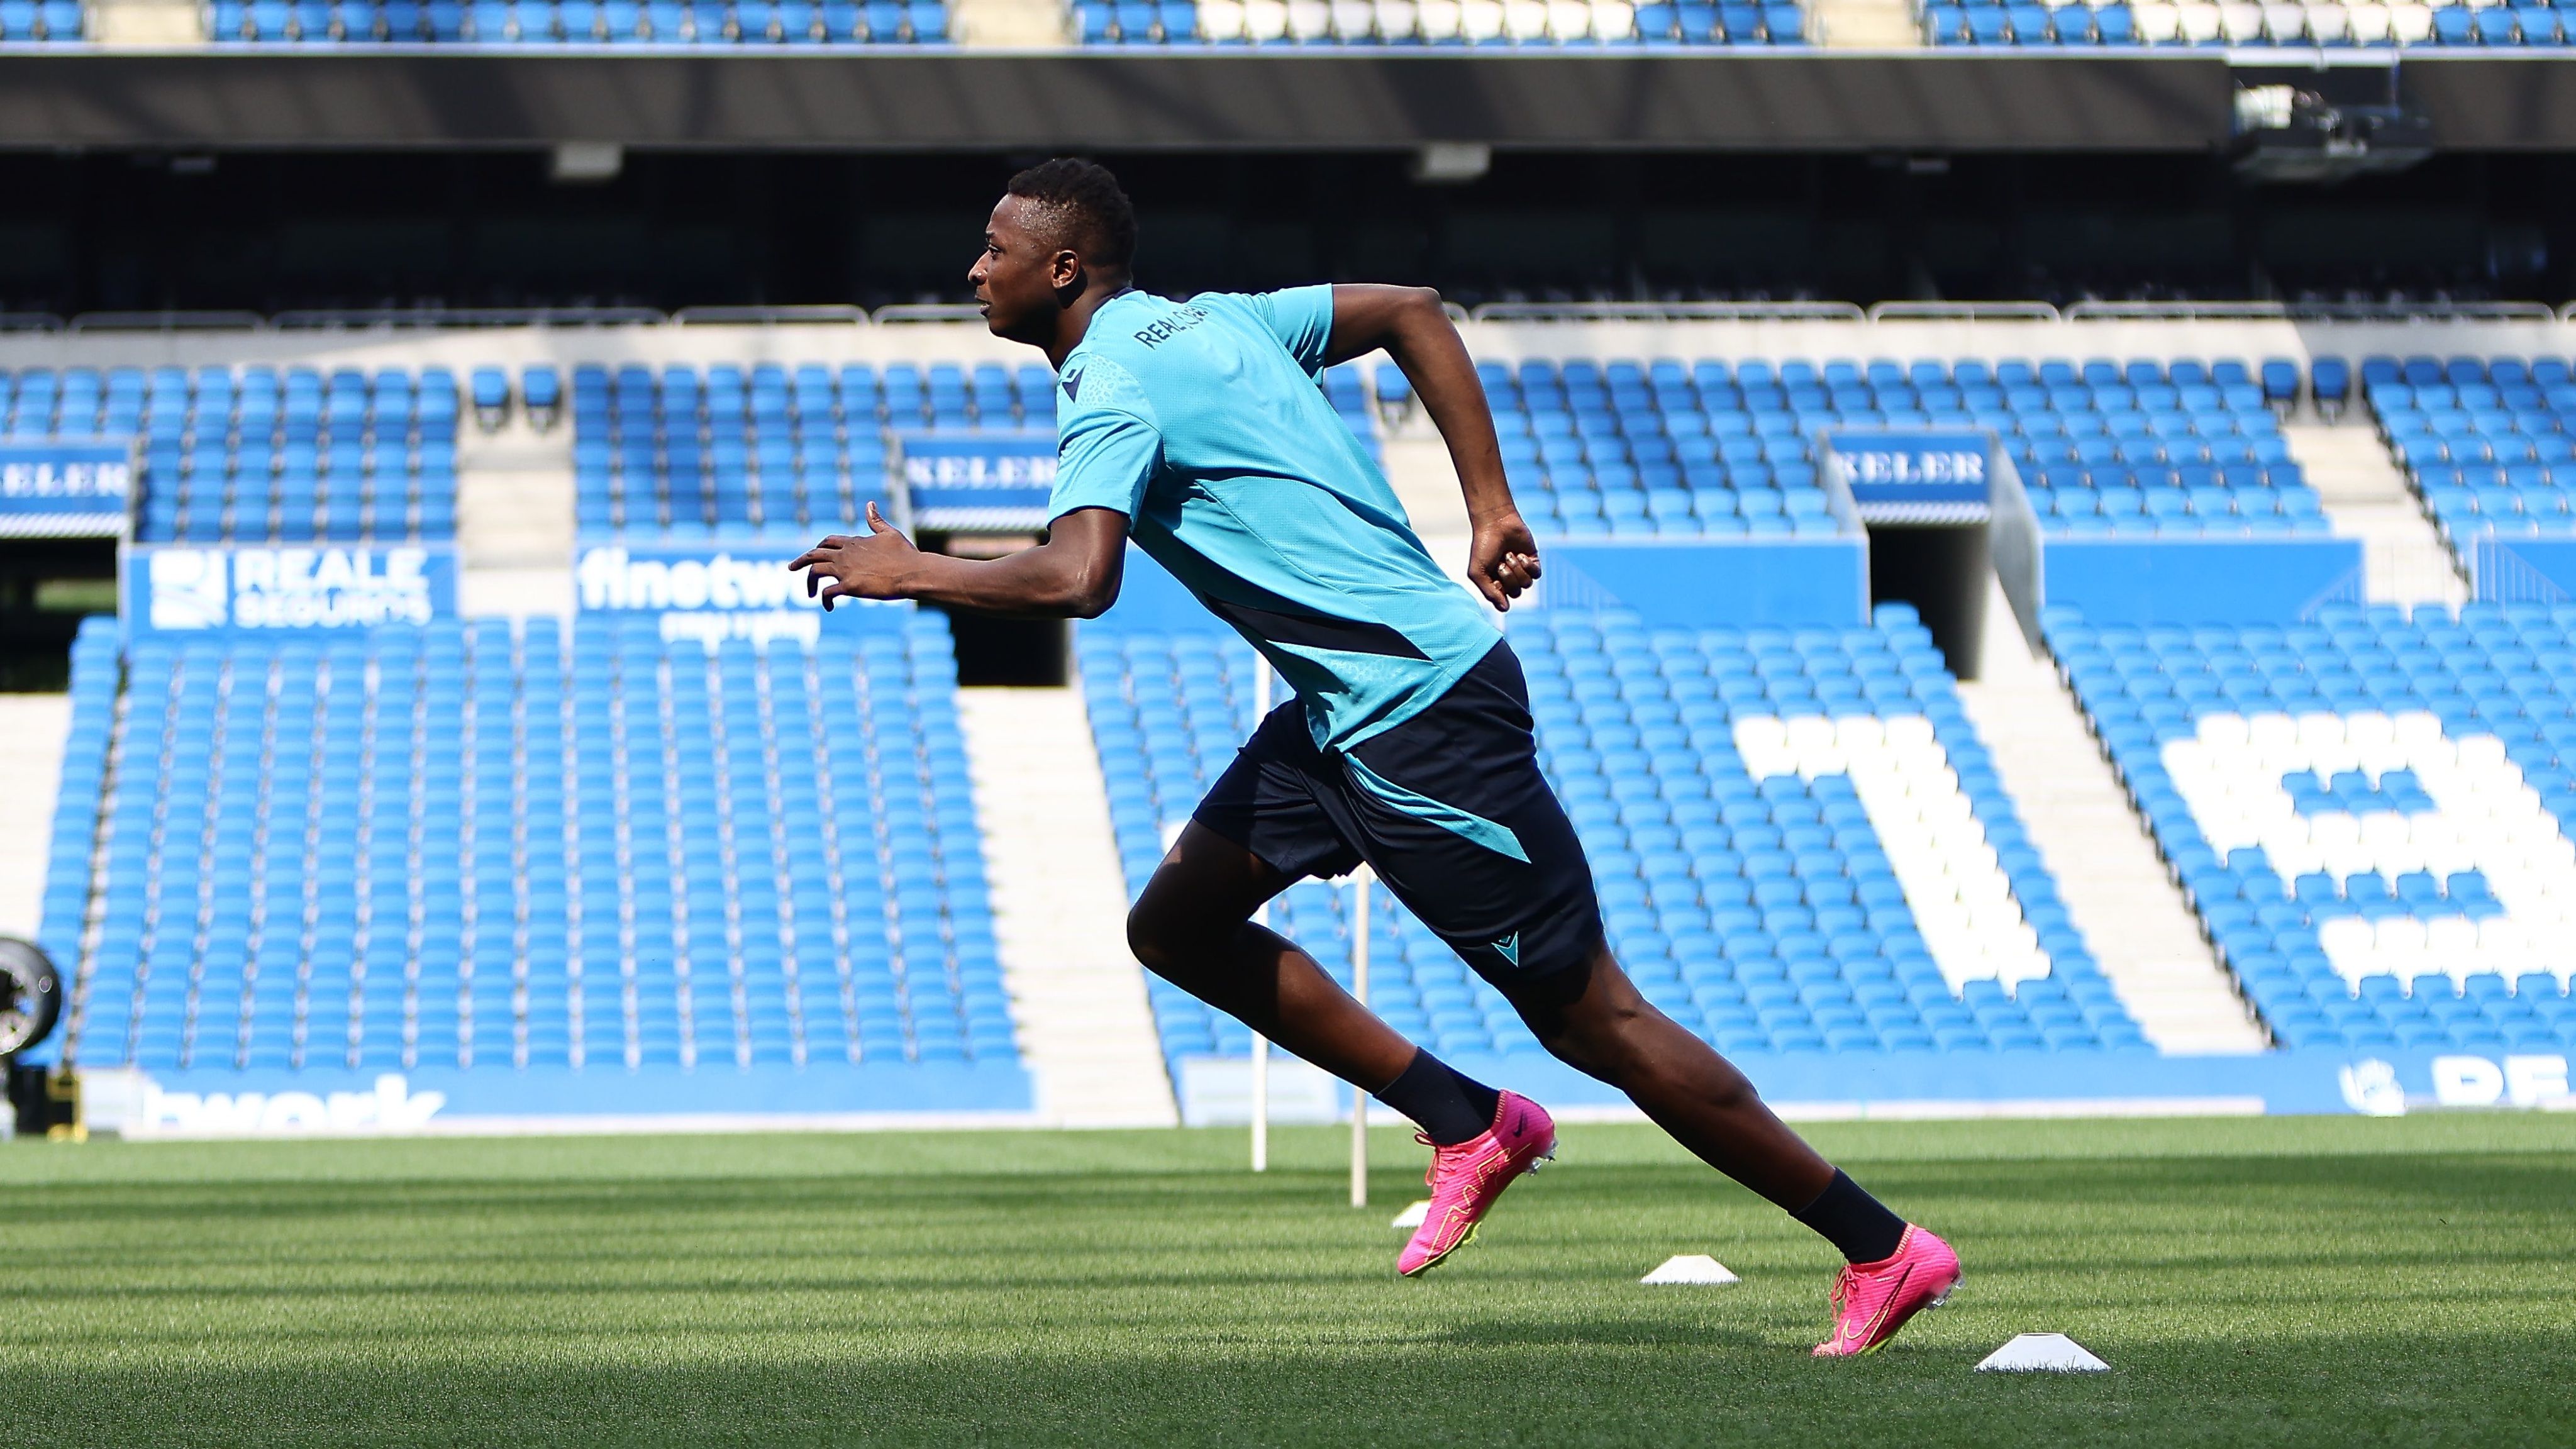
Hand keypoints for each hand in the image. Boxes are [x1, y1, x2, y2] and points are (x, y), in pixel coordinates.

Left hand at [789, 503, 919, 611]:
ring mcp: (845, 570)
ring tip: (809, 594)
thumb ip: (876, 521)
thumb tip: (869, 504)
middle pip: (814, 554)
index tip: (814, 551)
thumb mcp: (890, 533)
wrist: (912, 572)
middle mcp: (845, 554)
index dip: (820, 546)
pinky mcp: (849, 586)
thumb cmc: (905, 554)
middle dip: (801, 561)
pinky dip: (824, 600)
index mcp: (854, 542)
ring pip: (815, 572)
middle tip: (791, 568)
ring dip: (809, 583)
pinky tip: (828, 606)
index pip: (829, 541)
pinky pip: (828, 593)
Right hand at [1467, 511, 1541, 611]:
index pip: (1503, 601)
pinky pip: (1536, 574)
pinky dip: (1528, 565)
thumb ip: (1489, 593)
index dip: (1499, 591)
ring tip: (1509, 554)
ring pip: (1527, 584)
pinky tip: (1521, 555)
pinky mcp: (1533, 561)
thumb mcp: (1477, 572)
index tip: (1492, 578)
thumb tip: (1505, 609)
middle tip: (1500, 562)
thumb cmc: (1483, 547)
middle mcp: (1509, 580)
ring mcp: (1522, 571)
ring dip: (1517, 569)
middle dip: (1508, 577)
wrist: (1495, 523)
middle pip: (1516, 593)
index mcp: (1495, 584)